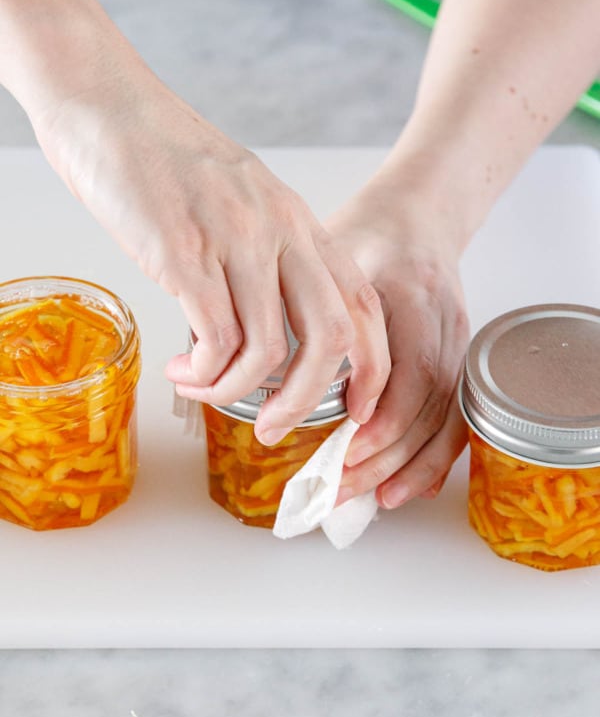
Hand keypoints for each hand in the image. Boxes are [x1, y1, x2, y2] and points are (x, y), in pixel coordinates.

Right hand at [34, 70, 389, 440]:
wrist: (110, 108)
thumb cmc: (169, 158)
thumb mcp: (243, 199)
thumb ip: (267, 253)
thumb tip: (269, 327)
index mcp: (299, 221)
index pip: (363, 303)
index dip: (371, 365)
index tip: (354, 406)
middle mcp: (279, 231)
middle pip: (332, 337)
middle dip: (311, 400)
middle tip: (278, 428)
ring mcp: (235, 242)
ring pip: (269, 350)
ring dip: (240, 393)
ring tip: (206, 392)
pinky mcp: (185, 255)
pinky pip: (216, 341)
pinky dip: (205, 374)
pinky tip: (183, 371)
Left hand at [326, 181, 469, 508]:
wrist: (418, 217)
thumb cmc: (368, 236)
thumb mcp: (328, 255)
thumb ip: (294, 303)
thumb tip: (226, 355)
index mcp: (410, 294)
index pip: (411, 368)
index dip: (383, 418)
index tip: (347, 451)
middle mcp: (444, 322)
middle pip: (430, 404)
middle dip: (387, 455)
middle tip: (342, 488)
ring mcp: (459, 342)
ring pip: (447, 417)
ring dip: (411, 465)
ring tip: (373, 499)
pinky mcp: (460, 358)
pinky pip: (456, 415)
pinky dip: (436, 456)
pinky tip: (410, 486)